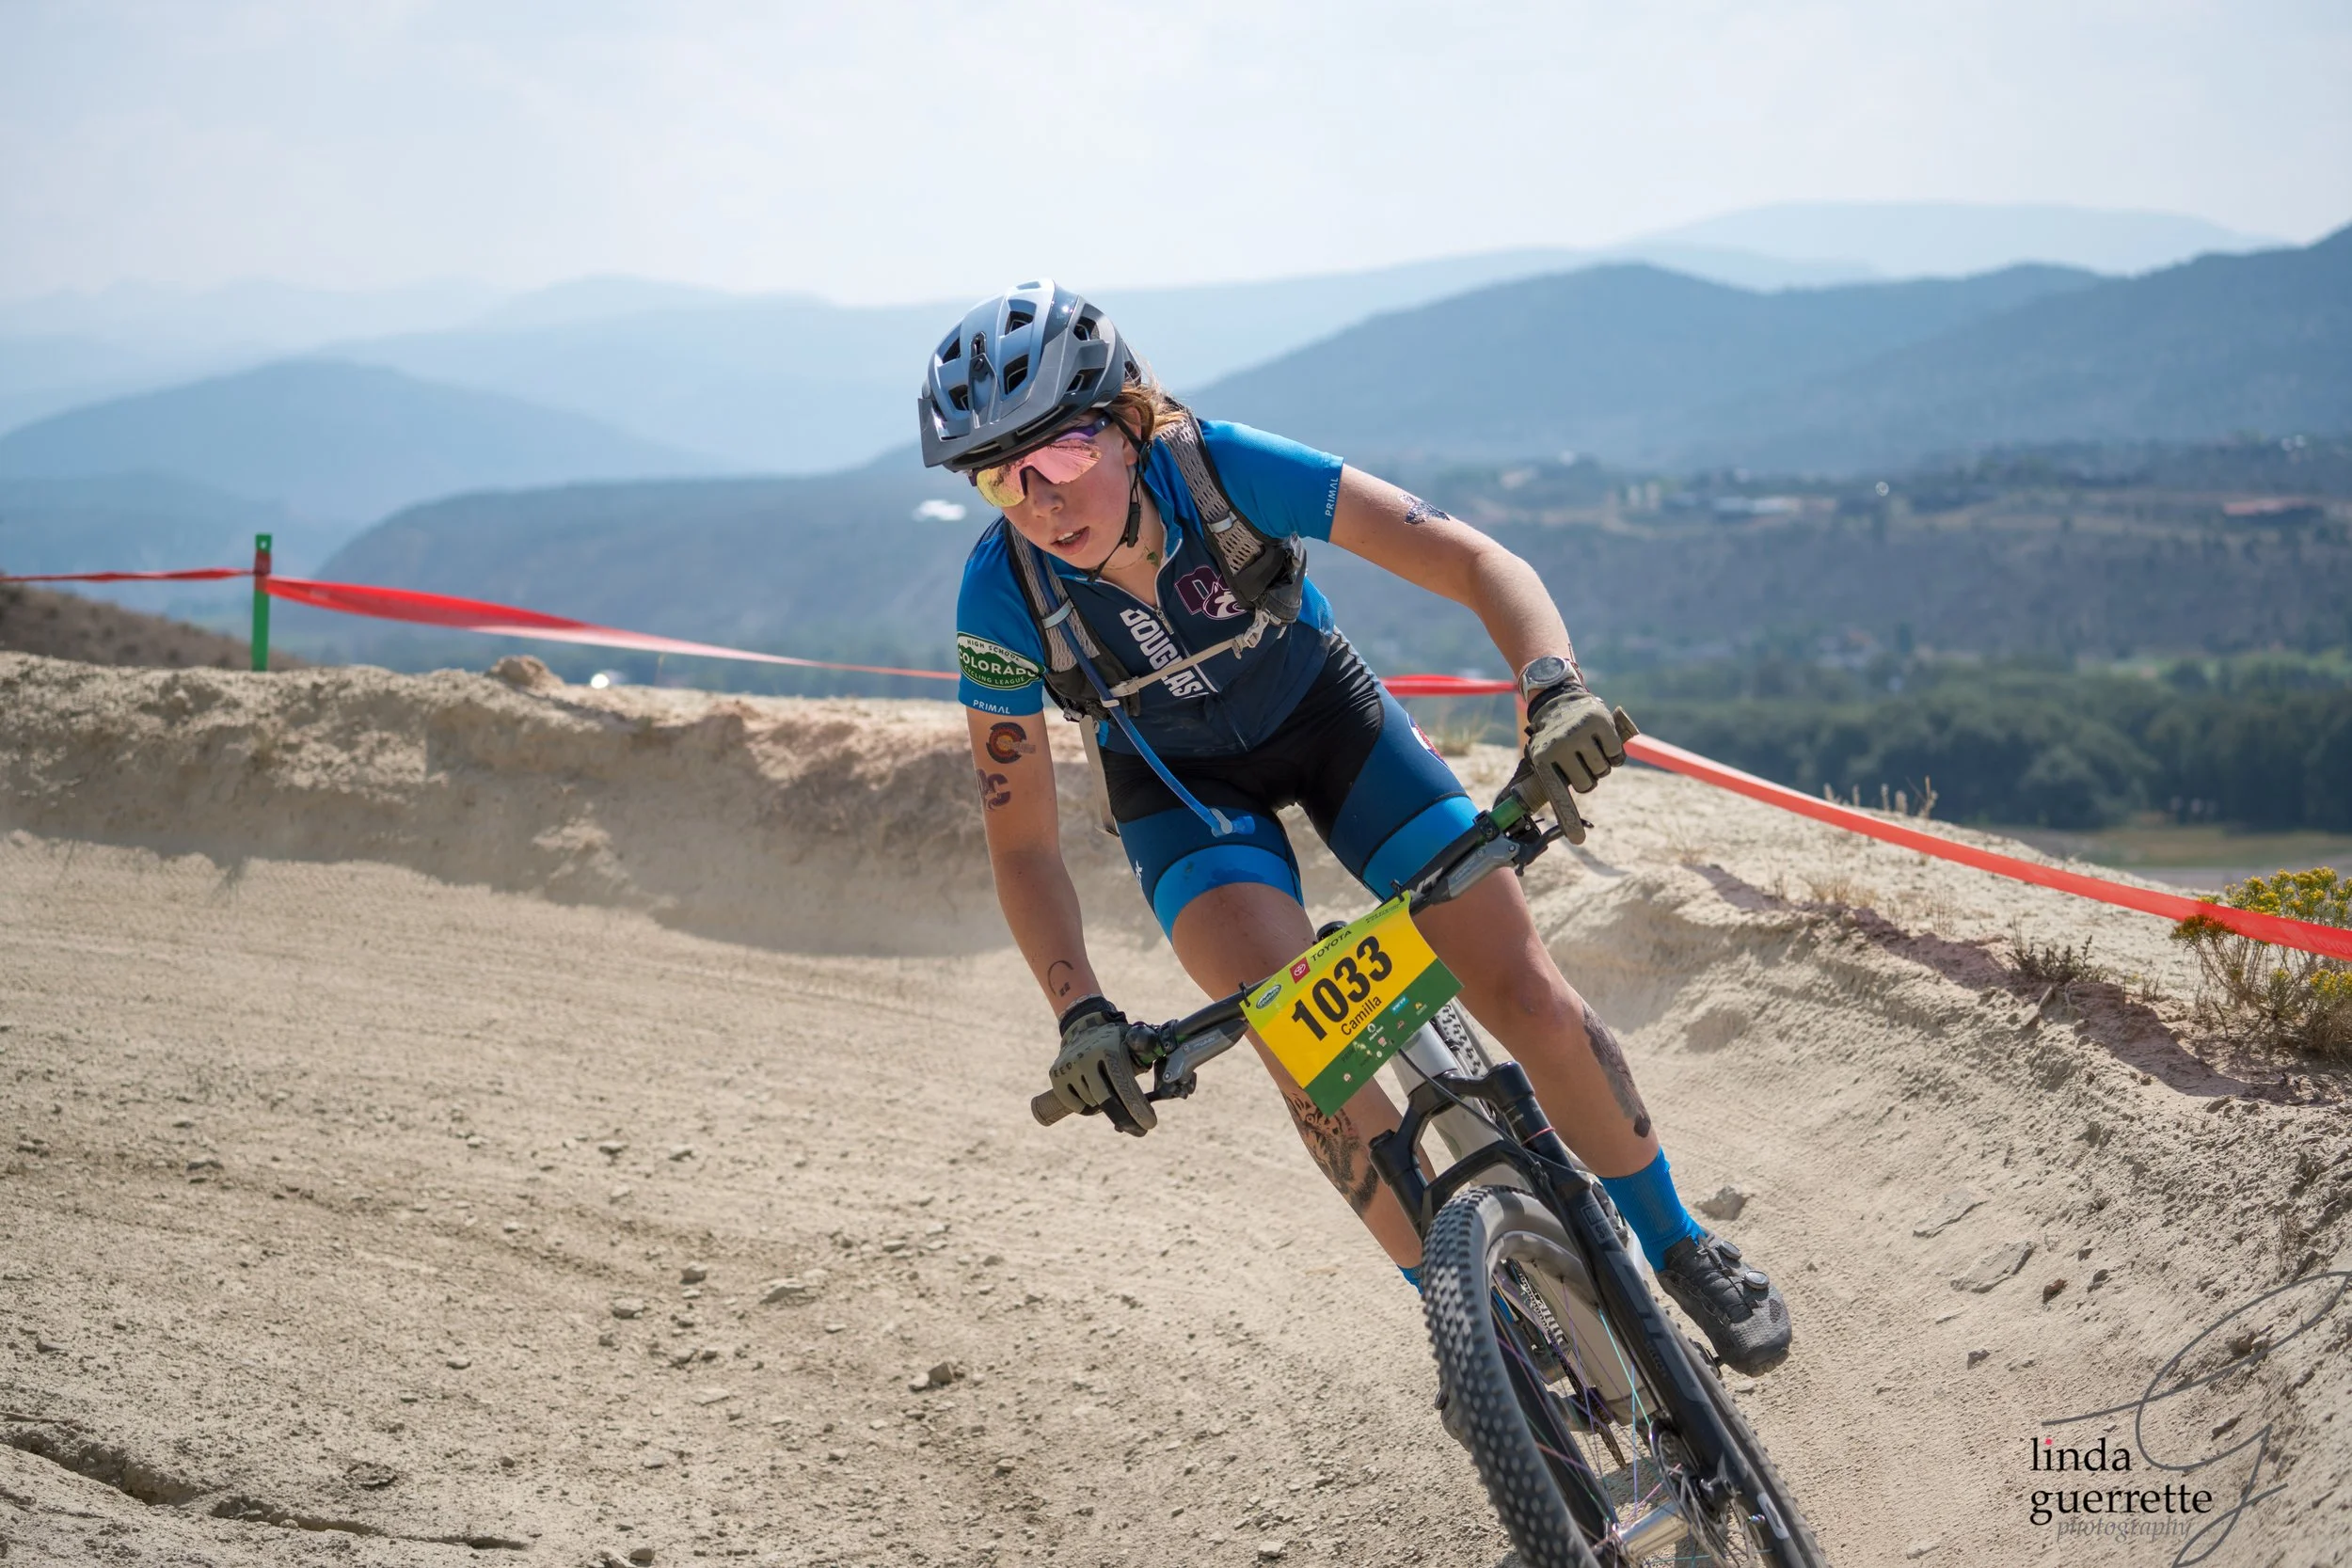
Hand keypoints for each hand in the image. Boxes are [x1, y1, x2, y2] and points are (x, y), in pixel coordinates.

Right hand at [1049, 997, 1156, 1135]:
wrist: (1082, 1026)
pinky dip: (1089, 1108)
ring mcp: (1068, 1067)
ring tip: (1113, 1096)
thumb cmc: (1116, 1040)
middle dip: (1126, 1119)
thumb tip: (1170, 1076)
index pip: (1123, 1084)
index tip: (1150, 1124)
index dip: (1137, 1107)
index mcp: (1108, 1049)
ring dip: (1107, 1107)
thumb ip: (1148, 1055)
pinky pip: (1077, 1106)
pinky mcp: (1055, 1077)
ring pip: (1093, 1104)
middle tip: (1141, 1132)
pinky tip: (1095, 1097)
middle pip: (1106, 1100)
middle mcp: (1085, 1058)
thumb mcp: (1132, 1041)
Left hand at [1524, 684, 1627, 844]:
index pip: (1559, 796)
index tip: (1579, 841)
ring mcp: (1579, 733)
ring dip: (1601, 765)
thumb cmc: (1552, 739)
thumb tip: (1572, 834)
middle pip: (1587, 786)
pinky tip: (1603, 742)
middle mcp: (1559, 746)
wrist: (1558, 700)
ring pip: (1603, 770)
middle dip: (1588, 778)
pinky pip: (1616, 755)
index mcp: (1542, 760)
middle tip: (1580, 762)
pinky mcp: (1599, 723)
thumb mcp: (1544, 758)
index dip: (1569, 819)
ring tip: (1588, 749)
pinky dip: (1615, 754)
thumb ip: (1556, 785)